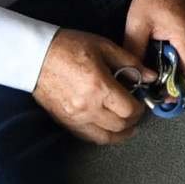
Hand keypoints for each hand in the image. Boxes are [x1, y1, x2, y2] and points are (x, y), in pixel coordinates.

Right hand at [32, 28, 147, 143]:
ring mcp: (74, 117)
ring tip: (127, 125)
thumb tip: (150, 76)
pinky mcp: (64, 121)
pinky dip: (102, 135)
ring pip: (105, 137)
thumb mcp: (104, 47)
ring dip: (120, 133)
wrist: (34, 55)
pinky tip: (107, 127)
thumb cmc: (68, 47)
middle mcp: (87, 106)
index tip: (141, 101)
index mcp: (99, 87)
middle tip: (135, 109)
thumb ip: (130, 63)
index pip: (129, 110)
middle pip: (120, 125)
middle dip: (133, 119)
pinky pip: (87, 136)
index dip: (141, 108)